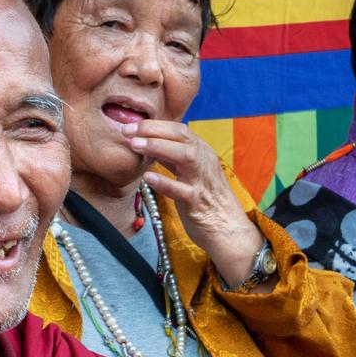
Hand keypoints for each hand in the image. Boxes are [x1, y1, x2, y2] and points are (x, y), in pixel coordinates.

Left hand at [120, 119, 265, 285]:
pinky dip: (165, 182)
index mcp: (203, 153)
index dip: (154, 125)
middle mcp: (204, 162)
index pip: (179, 130)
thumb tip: (149, 143)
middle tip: (126, 131)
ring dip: (158, 147)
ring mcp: (202, 182)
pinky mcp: (198, 204)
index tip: (130, 126)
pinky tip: (148, 178)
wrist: (229, 231)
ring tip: (135, 146)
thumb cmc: (207, 201)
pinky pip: (181, 191)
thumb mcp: (191, 172)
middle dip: (152, 130)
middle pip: (181, 137)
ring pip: (184, 156)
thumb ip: (173, 158)